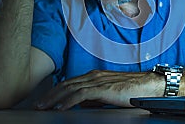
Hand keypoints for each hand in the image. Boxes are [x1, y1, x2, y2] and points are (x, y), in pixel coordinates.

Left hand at [35, 70, 164, 110]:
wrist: (147, 85)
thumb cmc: (131, 90)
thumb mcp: (108, 94)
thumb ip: (94, 97)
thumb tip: (81, 104)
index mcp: (94, 76)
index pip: (70, 83)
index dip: (55, 92)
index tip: (45, 101)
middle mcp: (93, 76)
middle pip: (66, 84)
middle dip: (50, 95)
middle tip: (37, 105)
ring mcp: (97, 81)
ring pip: (70, 88)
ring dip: (54, 98)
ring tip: (43, 107)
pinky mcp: (103, 88)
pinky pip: (81, 95)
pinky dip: (68, 101)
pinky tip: (60, 108)